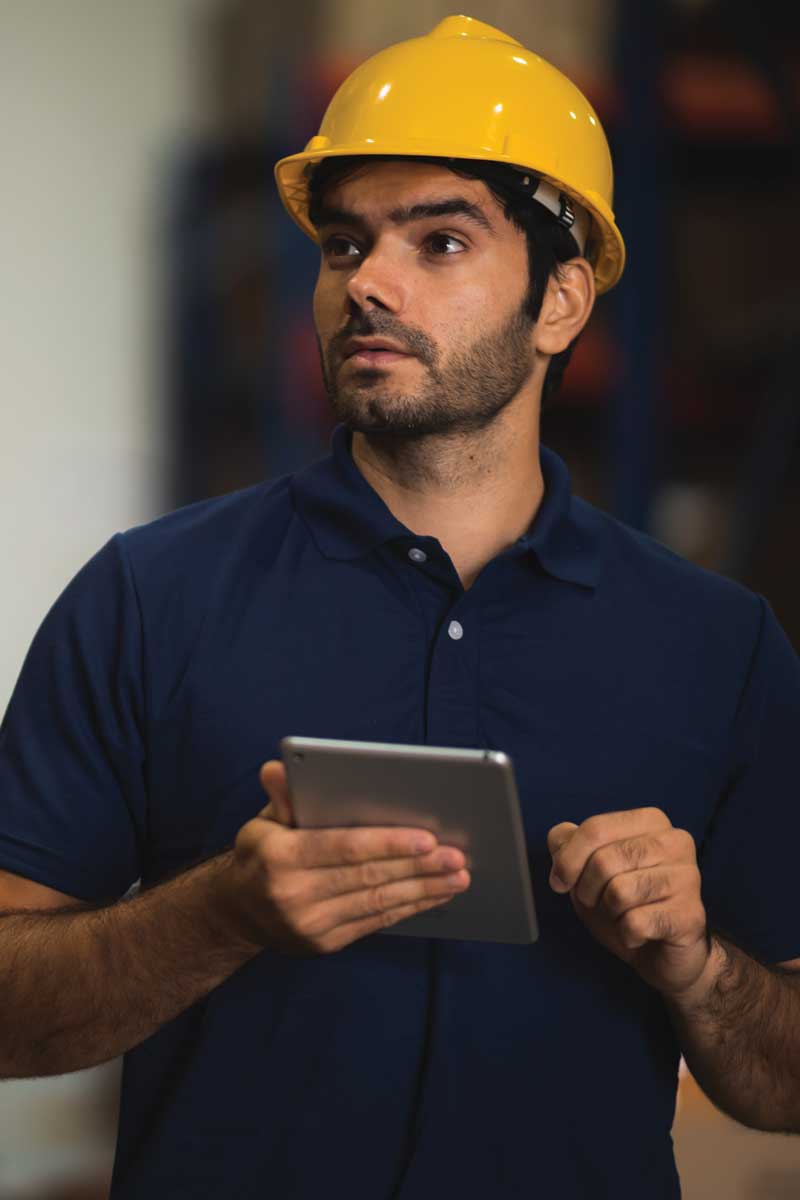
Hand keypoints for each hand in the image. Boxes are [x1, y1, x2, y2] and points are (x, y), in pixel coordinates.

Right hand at [219, 760, 470, 955]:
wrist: (236, 913)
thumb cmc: (260, 855)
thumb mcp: (262, 821)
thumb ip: (282, 796)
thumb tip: (278, 767)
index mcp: (281, 857)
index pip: (345, 848)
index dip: (389, 843)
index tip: (427, 838)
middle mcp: (295, 895)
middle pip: (369, 877)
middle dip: (418, 866)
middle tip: (456, 855)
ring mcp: (311, 925)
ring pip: (378, 903)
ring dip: (423, 890)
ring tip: (458, 877)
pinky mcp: (325, 943)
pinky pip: (375, 922)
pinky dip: (408, 908)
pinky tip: (434, 895)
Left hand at [547, 808, 709, 998]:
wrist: (663, 955)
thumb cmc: (625, 904)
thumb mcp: (587, 871)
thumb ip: (568, 846)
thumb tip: (559, 837)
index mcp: (650, 821)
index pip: (595, 828)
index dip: (567, 860)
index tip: (560, 882)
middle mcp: (675, 842)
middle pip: (604, 861)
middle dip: (587, 890)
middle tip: (598, 903)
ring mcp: (688, 877)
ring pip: (619, 892)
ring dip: (610, 912)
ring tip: (623, 915)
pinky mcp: (690, 915)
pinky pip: (636, 923)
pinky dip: (626, 934)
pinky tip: (640, 934)